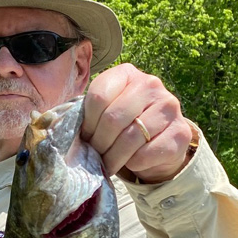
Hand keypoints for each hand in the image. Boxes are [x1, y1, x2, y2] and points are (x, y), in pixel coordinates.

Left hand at [80, 64, 192, 183]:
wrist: (160, 141)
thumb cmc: (124, 125)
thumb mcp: (105, 111)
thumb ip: (87, 114)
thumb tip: (57, 128)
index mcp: (127, 73)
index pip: (99, 96)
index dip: (87, 123)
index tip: (85, 138)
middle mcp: (151, 84)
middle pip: (113, 118)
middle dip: (99, 143)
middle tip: (95, 155)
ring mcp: (169, 106)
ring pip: (130, 138)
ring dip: (113, 158)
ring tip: (107, 164)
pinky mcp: (180, 132)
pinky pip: (146, 153)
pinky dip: (133, 164)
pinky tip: (131, 163)